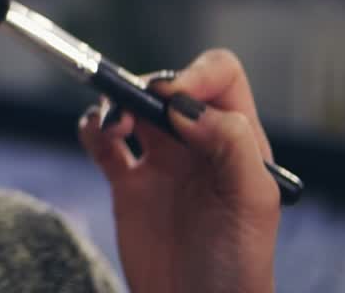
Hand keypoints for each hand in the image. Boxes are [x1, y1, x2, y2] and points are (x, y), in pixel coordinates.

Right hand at [77, 49, 281, 292]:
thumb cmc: (238, 268)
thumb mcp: (252, 203)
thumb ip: (231, 145)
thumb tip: (186, 106)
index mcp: (236, 142)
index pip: (220, 77)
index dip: (194, 75)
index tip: (170, 98)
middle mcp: (199, 144)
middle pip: (168, 87)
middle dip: (145, 89)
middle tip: (132, 114)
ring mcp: (162, 164)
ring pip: (132, 108)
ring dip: (115, 104)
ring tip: (111, 128)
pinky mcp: (129, 185)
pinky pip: (103, 142)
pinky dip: (92, 130)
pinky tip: (97, 139)